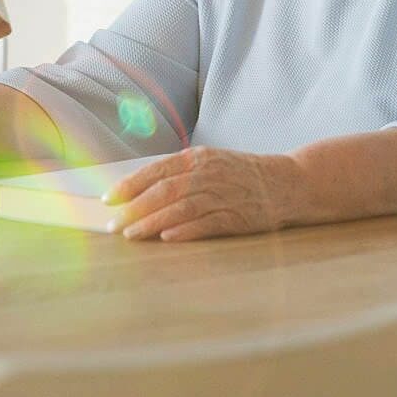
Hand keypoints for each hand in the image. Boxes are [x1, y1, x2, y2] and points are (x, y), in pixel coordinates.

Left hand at [102, 146, 301, 242]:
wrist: (287, 182)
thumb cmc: (243, 174)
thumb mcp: (212, 163)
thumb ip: (181, 174)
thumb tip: (140, 191)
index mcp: (200, 158)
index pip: (157, 170)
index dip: (131, 185)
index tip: (109, 199)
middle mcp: (209, 174)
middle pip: (165, 190)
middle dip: (135, 208)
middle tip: (114, 225)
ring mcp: (224, 195)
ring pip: (181, 208)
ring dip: (152, 222)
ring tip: (131, 235)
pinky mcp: (237, 217)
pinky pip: (207, 224)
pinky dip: (185, 230)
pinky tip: (167, 238)